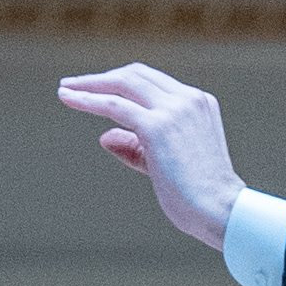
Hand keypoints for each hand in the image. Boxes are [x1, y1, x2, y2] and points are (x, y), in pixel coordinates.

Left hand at [52, 64, 245, 247]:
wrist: (220, 210)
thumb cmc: (197, 196)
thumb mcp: (165, 162)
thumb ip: (136, 146)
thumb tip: (104, 136)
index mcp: (198, 102)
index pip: (152, 81)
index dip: (120, 82)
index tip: (97, 88)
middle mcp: (187, 99)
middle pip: (136, 74)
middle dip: (102, 78)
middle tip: (72, 84)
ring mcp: (173, 110)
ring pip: (123, 83)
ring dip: (90, 85)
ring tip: (64, 90)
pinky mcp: (157, 126)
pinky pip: (113, 105)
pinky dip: (87, 100)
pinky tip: (68, 99)